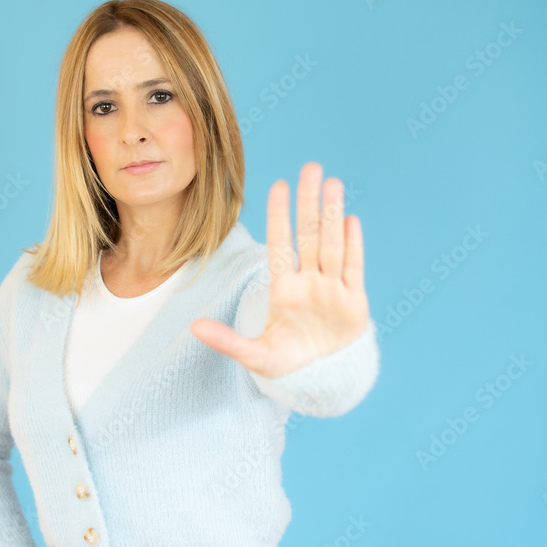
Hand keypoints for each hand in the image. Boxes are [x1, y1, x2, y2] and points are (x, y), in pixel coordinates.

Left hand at [191, 162, 369, 377]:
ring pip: (332, 244)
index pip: (281, 245)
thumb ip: (227, 341)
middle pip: (309, 234)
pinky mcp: (353, 302)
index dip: (280, 216)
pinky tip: (350, 220)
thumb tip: (193, 327)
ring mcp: (332, 289)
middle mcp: (309, 282)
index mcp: (284, 289)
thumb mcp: (254, 355)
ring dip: (332, 214)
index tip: (278, 186)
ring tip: (333, 183)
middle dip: (309, 202)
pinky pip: (353, 268)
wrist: (323, 379)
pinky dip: (353, 245)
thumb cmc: (287, 363)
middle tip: (311, 167)